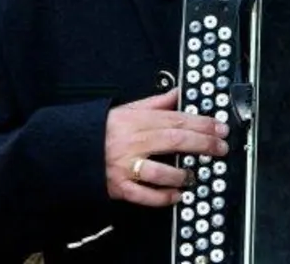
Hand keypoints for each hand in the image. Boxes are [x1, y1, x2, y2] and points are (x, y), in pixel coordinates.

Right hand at [104, 88, 228, 206]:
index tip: (219, 127)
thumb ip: (155, 103)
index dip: (201, 123)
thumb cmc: (100, 130)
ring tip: (195, 175)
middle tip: (220, 148)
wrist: (69, 149)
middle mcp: (132, 142)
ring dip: (182, 175)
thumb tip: (178, 93)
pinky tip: (176, 195)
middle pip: (174, 141)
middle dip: (202, 144)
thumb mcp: (127, 110)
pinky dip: (162, 197)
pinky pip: (144, 195)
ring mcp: (125, 166)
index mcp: (136, 121)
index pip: (176, 119)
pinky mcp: (119, 187)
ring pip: (159, 171)